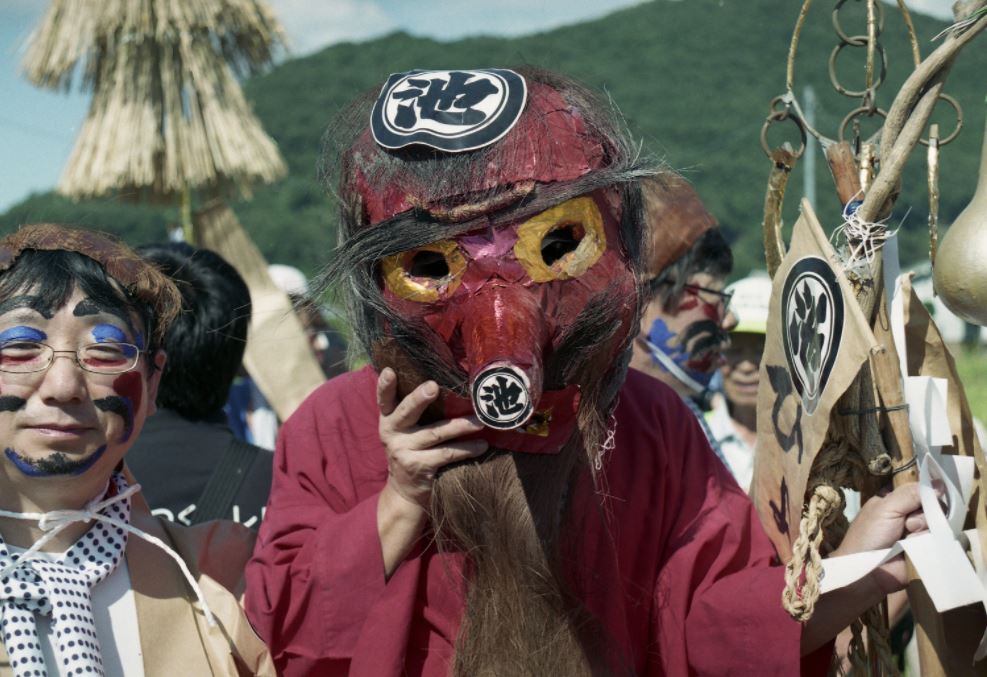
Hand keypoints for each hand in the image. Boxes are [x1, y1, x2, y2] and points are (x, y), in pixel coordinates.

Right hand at [377, 367, 487, 510]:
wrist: (404, 491)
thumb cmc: (411, 449)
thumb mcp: (404, 430)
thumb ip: (414, 410)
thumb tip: (442, 381)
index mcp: (388, 419)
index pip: (384, 399)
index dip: (385, 386)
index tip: (389, 371)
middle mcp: (392, 433)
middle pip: (406, 411)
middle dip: (419, 398)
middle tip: (433, 386)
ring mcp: (404, 451)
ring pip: (435, 433)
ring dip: (460, 426)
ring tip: (481, 421)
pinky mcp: (419, 466)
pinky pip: (447, 454)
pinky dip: (467, 449)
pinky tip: (482, 445)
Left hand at [832, 482, 927, 594]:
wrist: (869, 571)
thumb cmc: (869, 535)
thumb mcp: (886, 507)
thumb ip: (909, 494)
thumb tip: (938, 484)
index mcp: (893, 500)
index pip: (919, 489)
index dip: (924, 491)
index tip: (924, 496)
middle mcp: (907, 514)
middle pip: (932, 504)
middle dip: (921, 512)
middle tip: (906, 523)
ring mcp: (918, 531)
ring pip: (937, 521)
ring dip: (923, 527)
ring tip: (907, 535)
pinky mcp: (926, 548)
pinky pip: (939, 538)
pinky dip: (928, 540)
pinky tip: (916, 545)